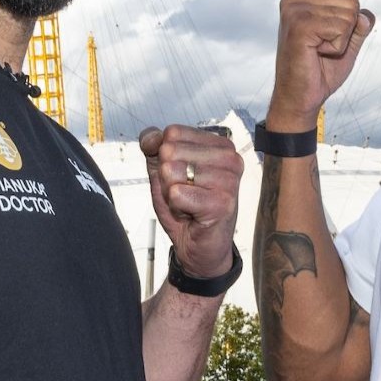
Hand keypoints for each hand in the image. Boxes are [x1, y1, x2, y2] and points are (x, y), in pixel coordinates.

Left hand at [139, 124, 244, 278]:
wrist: (198, 248)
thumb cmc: (186, 207)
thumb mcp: (164, 172)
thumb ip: (154, 148)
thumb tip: (150, 137)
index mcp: (220, 145)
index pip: (173, 132)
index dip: (164, 158)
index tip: (182, 178)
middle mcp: (230, 158)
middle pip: (170, 151)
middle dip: (167, 178)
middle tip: (185, 195)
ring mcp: (229, 180)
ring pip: (171, 172)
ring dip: (172, 195)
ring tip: (189, 205)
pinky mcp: (222, 203)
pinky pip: (176, 194)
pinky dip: (176, 208)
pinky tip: (192, 215)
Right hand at [266, 0, 374, 131]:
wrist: (300, 98)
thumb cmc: (320, 71)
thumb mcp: (347, 43)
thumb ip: (359, 25)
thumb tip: (365, 16)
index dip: (348, 25)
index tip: (324, 41)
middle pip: (351, 3)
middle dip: (345, 33)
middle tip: (321, 49)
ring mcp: (294, 11)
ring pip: (348, 16)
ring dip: (339, 41)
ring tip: (317, 52)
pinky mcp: (298, 26)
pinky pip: (340, 29)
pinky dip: (336, 48)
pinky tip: (315, 54)